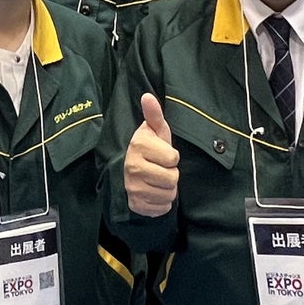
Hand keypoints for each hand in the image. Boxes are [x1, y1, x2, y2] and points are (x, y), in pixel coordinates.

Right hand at [124, 93, 178, 216]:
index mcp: (139, 146)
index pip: (173, 158)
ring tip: (157, 180)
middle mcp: (133, 167)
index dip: (171, 156)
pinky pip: (162, 208)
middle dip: (171, 174)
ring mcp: (133, 188)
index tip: (162, 154)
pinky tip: (154, 192)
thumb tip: (147, 96)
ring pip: (169, 195)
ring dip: (168, 189)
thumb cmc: (149, 147)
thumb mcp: (155, 130)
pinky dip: (162, 203)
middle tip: (160, 168)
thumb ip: (154, 114)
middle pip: (172, 179)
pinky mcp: (136, 205)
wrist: (129, 170)